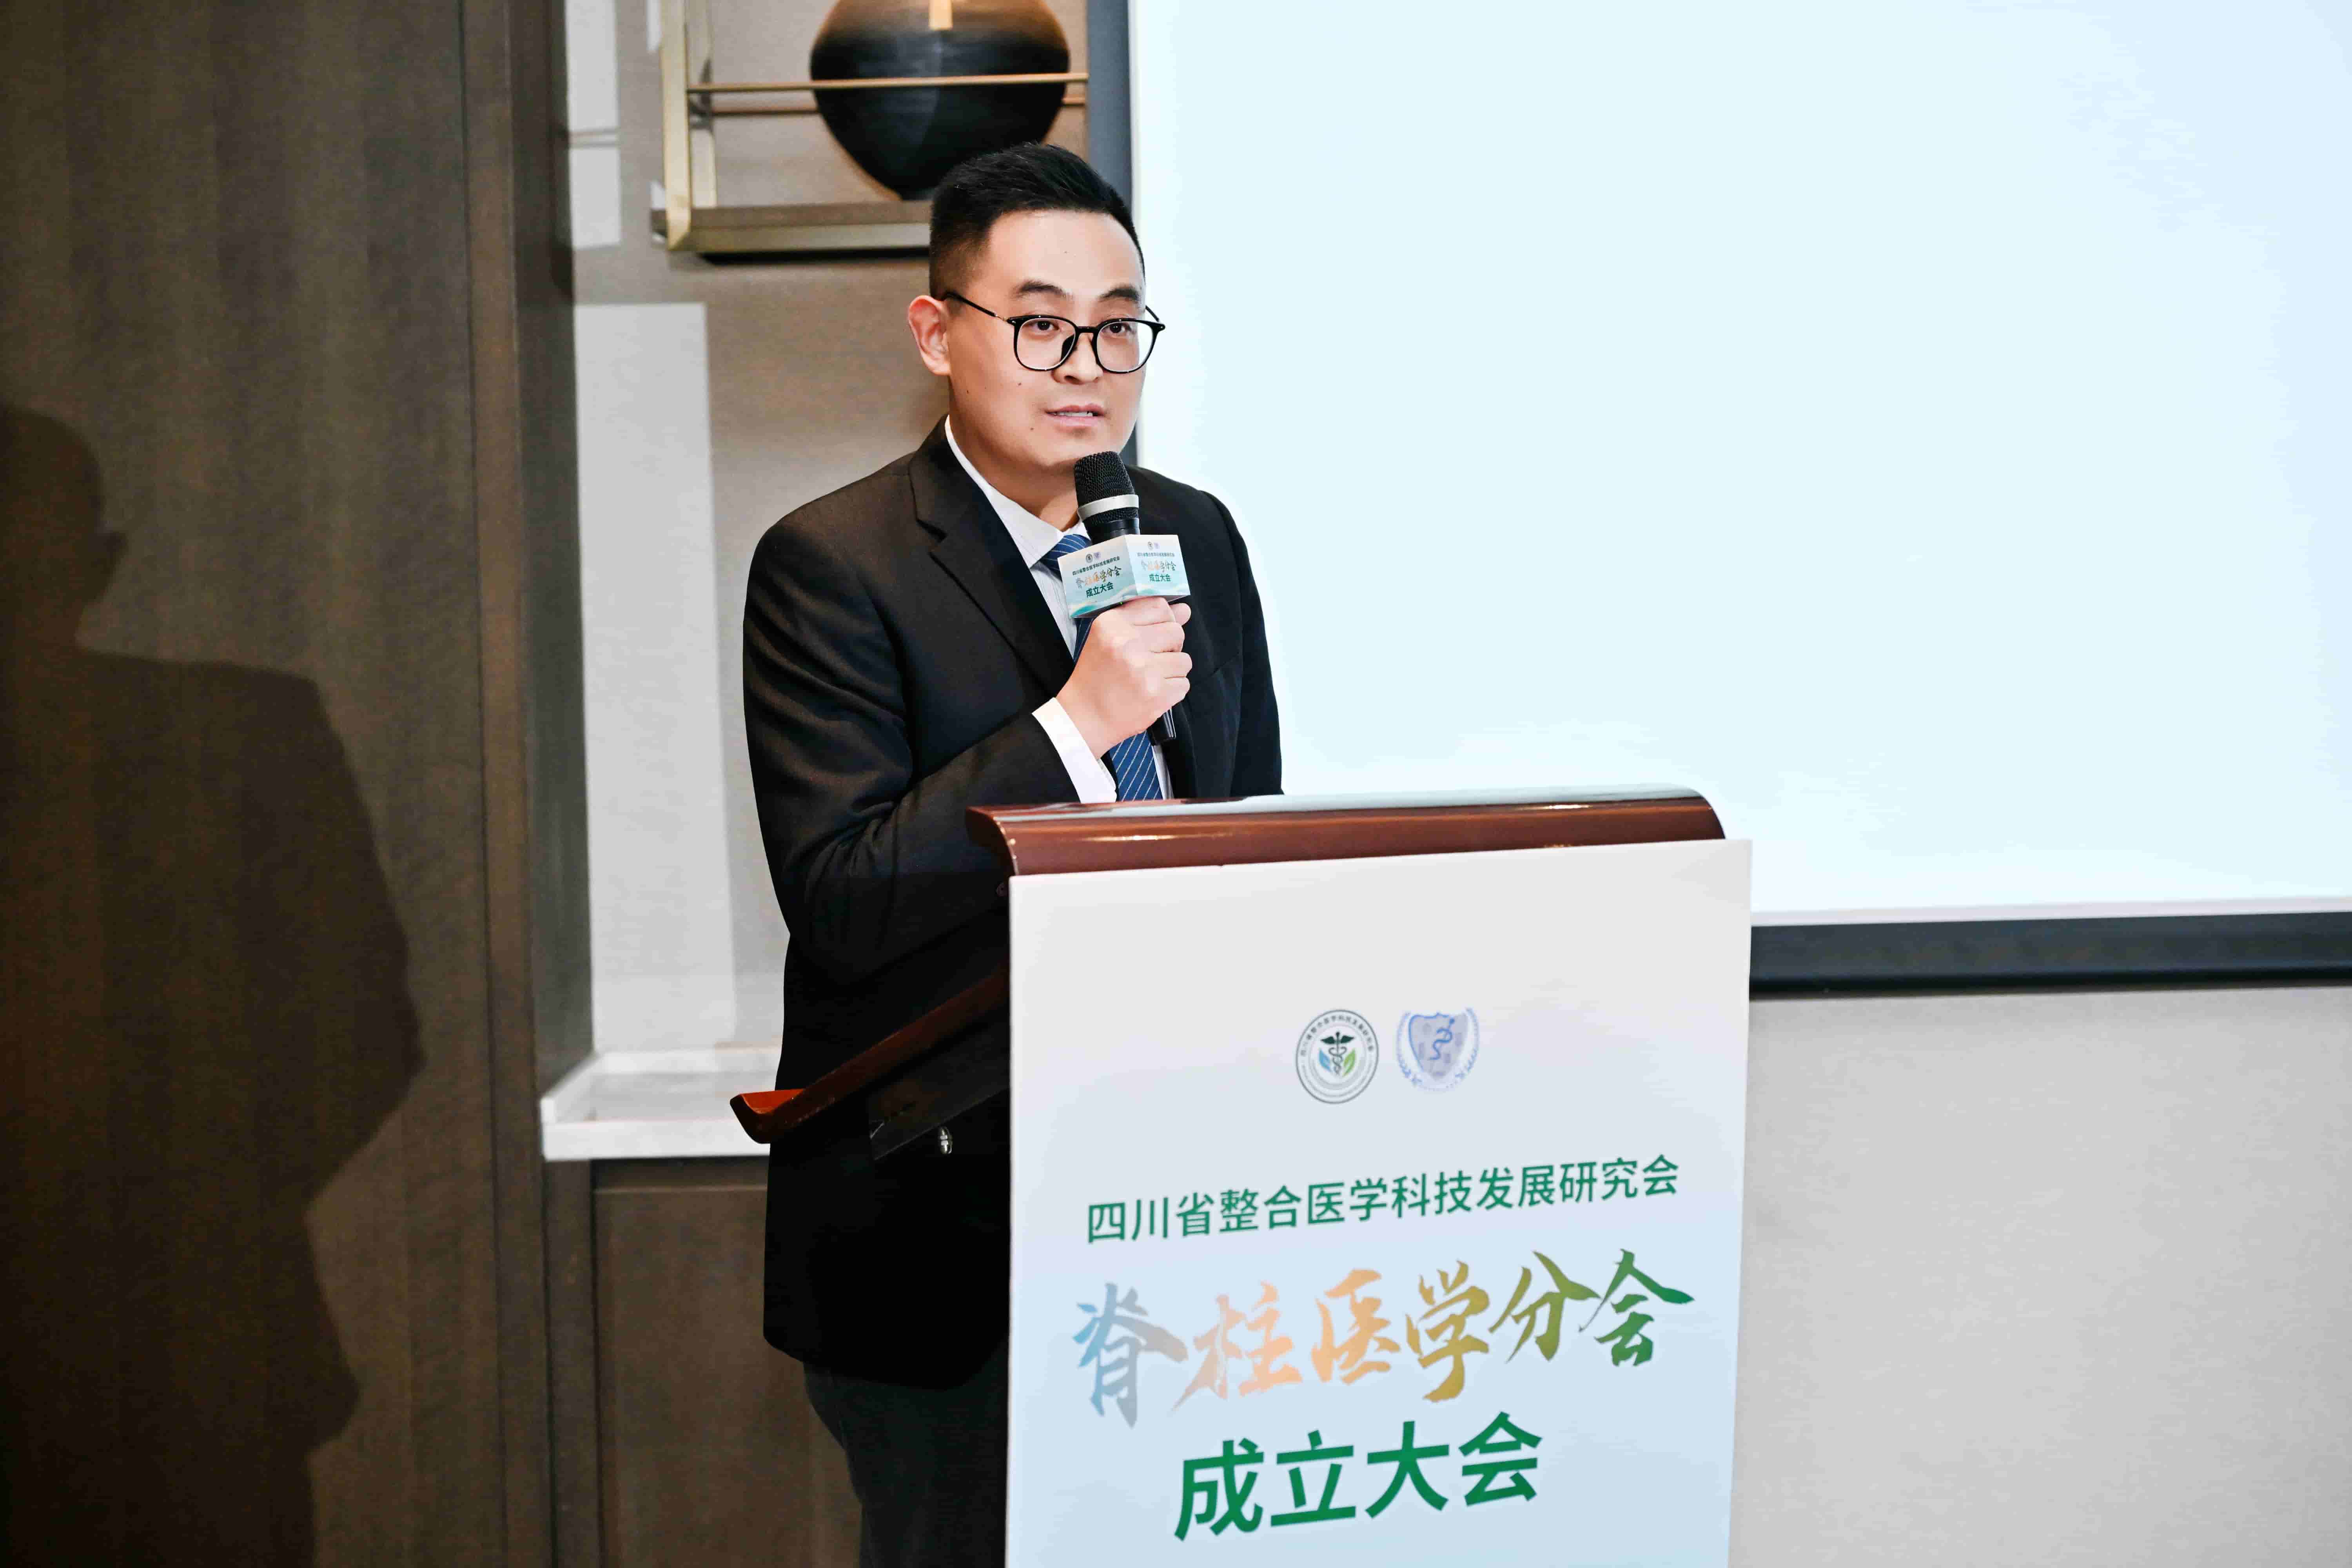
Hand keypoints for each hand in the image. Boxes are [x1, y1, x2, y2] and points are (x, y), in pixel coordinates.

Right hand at [1058, 597, 1191, 755]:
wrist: (1085, 717)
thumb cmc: (1097, 677)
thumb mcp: (1108, 638)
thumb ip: (1145, 619)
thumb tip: (1185, 610)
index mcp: (1112, 624)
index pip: (1159, 606)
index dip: (1165, 619)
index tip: (1158, 632)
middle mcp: (1128, 643)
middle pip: (1176, 632)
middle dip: (1170, 646)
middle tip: (1151, 660)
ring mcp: (1144, 670)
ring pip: (1184, 660)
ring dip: (1171, 671)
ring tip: (1148, 679)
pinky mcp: (1157, 694)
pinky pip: (1183, 684)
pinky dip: (1171, 691)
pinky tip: (1151, 693)